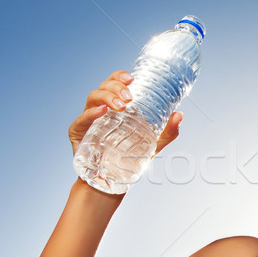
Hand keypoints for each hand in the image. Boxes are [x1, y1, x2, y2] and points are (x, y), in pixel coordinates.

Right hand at [68, 70, 183, 156]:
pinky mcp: (78, 133)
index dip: (120, 76)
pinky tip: (101, 112)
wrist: (112, 180)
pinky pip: (80, 120)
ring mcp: (88, 120)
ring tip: (119, 105)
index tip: (131, 78)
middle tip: (129, 97)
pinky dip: (90, 113)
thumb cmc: (130, 157)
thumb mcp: (153, 143)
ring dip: (106, 97)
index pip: (114, 84)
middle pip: (103, 87)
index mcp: (115, 106)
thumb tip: (179, 114)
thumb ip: (168, 131)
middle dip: (115, 87)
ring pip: (92, 98)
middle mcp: (100, 109)